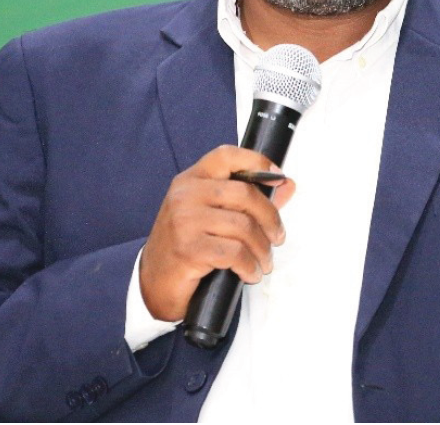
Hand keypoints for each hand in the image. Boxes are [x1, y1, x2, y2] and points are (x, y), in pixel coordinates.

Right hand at [138, 145, 295, 321]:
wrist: (152, 282)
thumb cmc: (184, 246)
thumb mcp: (212, 216)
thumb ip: (248, 200)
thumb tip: (287, 185)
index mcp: (191, 180)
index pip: (226, 156)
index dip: (258, 162)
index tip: (279, 177)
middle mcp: (186, 195)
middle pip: (245, 194)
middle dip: (270, 218)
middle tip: (277, 237)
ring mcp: (185, 221)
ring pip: (243, 227)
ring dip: (262, 249)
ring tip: (263, 261)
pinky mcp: (189, 248)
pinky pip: (234, 253)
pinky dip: (249, 266)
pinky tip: (249, 273)